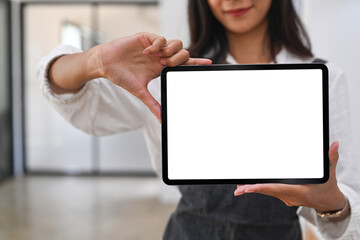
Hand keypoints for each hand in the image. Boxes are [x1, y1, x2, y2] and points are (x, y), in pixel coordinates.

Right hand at [91, 32, 211, 120]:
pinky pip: (161, 39)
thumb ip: (153, 104)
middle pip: (183, 53)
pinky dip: (157, 46)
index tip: (208, 63)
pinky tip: (146, 53)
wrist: (106, 65)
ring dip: (171, 52)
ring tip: (159, 58)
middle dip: (179, 59)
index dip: (196, 63)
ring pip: (175, 43)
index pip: (183, 64)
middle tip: (167, 65)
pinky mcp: (146, 38)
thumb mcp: (140, 92)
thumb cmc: (122, 76)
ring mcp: (154, 46)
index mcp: (161, 67)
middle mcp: (161, 56)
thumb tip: (162, 120)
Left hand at [234, 141, 347, 214]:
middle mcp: (290, 196)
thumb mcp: (329, 174)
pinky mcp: (284, 197)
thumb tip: (334, 144)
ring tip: (239, 188)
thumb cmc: (327, 188)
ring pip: (267, 193)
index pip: (277, 189)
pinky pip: (269, 192)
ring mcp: (286, 198)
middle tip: (239, 189)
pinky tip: (248, 187)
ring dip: (254, 190)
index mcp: (299, 191)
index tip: (249, 188)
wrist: (328, 203)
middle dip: (253, 190)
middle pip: (268, 192)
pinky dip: (260, 189)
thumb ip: (330, 158)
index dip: (263, 188)